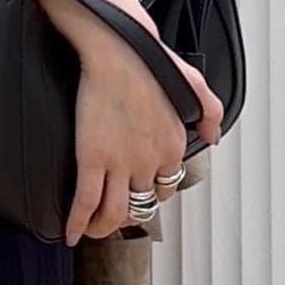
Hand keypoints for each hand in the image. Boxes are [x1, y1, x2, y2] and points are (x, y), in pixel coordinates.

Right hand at [21, 0, 223, 243]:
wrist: (117, 50)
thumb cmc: (149, 61)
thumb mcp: (195, 84)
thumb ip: (209, 112)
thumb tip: (213, 138)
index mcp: (171, 147)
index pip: (165, 186)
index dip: (150, 192)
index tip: (137, 191)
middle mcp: (149, 161)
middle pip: (140, 203)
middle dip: (128, 213)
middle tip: (114, 214)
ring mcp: (119, 164)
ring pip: (114, 213)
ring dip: (103, 228)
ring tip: (93, 231)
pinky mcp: (91, 160)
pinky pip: (85, 202)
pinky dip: (77, 224)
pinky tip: (71, 234)